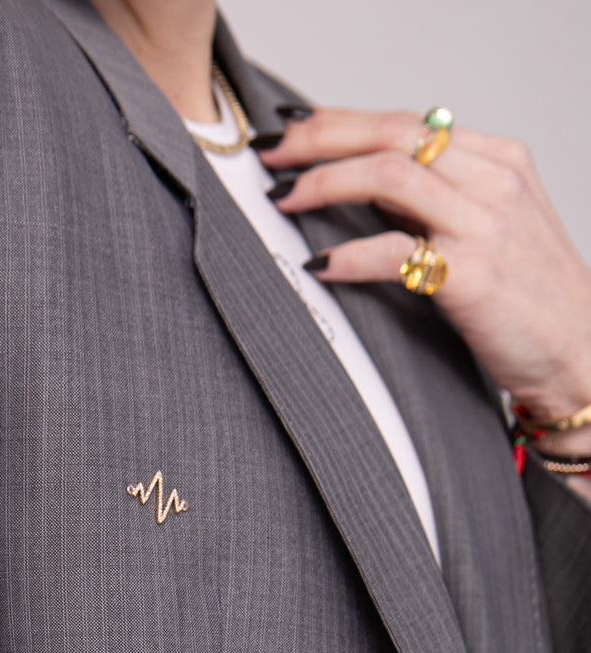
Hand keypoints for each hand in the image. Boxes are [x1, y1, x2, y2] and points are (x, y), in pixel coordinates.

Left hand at [258, 109, 590, 436]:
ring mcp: (484, 224)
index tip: (292, 132)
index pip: (406, 122)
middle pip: (390, 134)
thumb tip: (362, 183)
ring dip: (322, 183)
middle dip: (319, 139)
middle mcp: (493, 181)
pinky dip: (346, 255)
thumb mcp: (490, 228)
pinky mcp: (472, 274)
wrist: (579, 354)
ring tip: (282, 199)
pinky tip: (316, 264)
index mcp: (498, 160)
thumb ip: (438, 200)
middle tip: (270, 156)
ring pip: (387, 175)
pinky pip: (394, 250)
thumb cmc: (529, 301)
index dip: (340, 121)